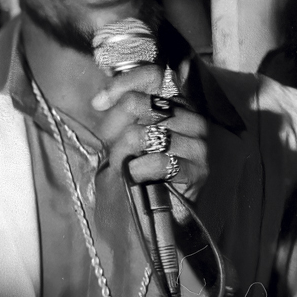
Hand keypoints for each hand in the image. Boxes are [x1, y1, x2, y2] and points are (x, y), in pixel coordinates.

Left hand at [91, 65, 209, 207]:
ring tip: (123, 169)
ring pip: (142, 134)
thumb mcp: (127, 140)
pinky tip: (138, 179)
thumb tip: (99, 101)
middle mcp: (192, 119)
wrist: (162, 220)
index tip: (98, 104)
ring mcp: (199, 145)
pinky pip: (158, 161)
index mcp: (177, 106)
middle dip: (114, 129)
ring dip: (122, 155)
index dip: (121, 84)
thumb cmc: (142, 176)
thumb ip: (121, 116)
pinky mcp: (199, 170)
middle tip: (110, 152)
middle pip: (140, 104)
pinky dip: (139, 171)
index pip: (153, 76)